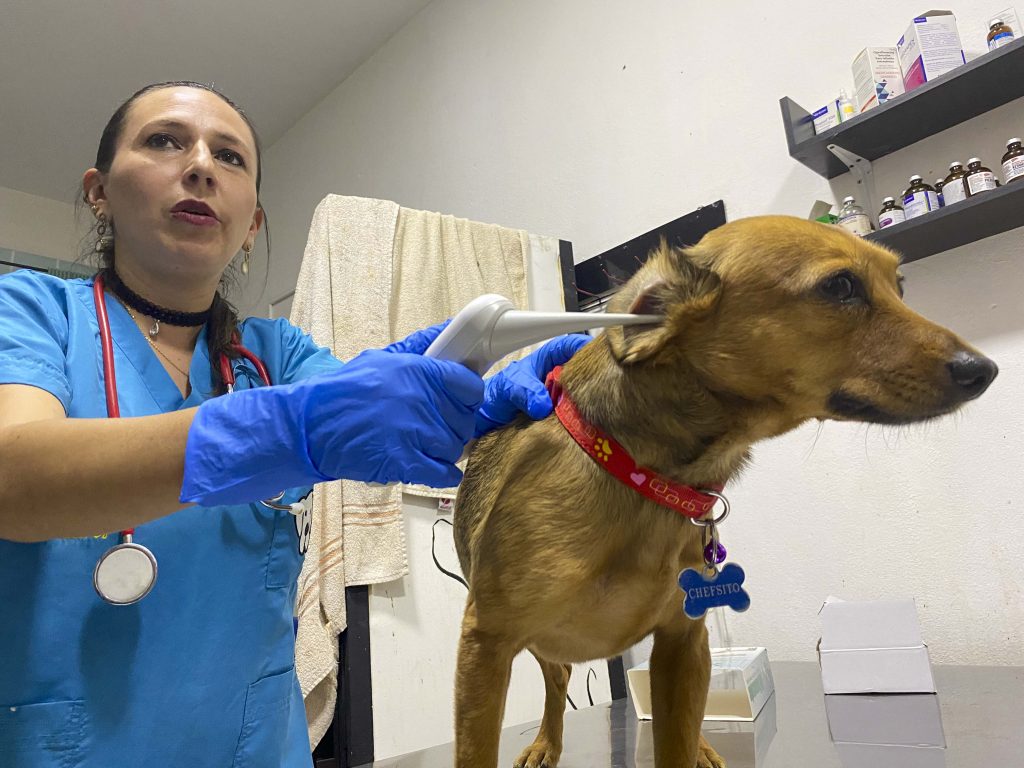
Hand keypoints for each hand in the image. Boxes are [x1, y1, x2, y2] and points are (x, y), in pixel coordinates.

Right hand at [181, 324, 483, 505]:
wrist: (310, 425)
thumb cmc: (344, 390)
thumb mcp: (382, 358)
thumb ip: (421, 345)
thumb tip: (450, 327)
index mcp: (420, 370)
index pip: (471, 387)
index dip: (467, 397)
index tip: (457, 402)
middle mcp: (422, 400)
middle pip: (464, 420)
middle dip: (453, 426)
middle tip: (433, 427)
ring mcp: (415, 432)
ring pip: (455, 446)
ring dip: (444, 450)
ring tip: (423, 446)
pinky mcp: (404, 461)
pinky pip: (444, 472)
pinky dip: (442, 473)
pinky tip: (430, 467)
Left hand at [474, 334, 590, 437]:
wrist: (486, 421)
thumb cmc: (497, 395)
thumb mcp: (508, 388)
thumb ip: (524, 391)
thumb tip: (542, 405)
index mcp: (546, 361)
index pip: (567, 346)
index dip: (582, 346)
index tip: (597, 352)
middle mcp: (556, 379)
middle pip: (582, 371)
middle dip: (594, 376)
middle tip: (605, 383)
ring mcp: (559, 398)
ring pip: (581, 395)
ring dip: (589, 400)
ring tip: (600, 405)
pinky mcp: (560, 418)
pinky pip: (575, 416)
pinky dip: (581, 419)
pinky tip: (588, 424)